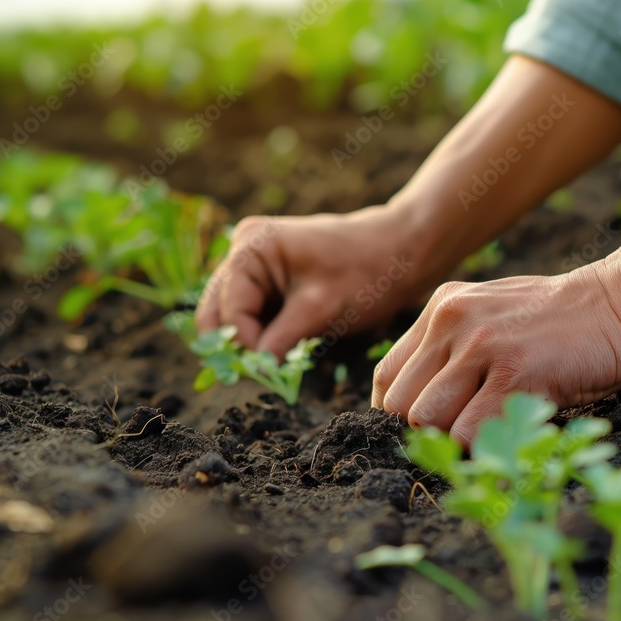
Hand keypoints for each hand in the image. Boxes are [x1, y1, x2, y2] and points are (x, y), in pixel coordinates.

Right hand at [195, 206, 425, 354]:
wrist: (400, 253)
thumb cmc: (365, 272)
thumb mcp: (320, 308)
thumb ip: (281, 339)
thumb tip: (254, 371)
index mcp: (251, 247)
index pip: (230, 310)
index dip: (246, 345)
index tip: (271, 371)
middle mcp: (244, 251)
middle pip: (219, 312)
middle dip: (240, 344)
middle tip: (266, 373)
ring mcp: (255, 265)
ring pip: (234, 317)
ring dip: (253, 342)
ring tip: (280, 361)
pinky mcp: (270, 281)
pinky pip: (255, 315)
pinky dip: (266, 335)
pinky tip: (288, 347)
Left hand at [371, 266, 620, 444]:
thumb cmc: (561, 322)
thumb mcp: (492, 314)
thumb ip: (454, 345)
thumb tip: (418, 407)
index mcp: (442, 307)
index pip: (386, 376)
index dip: (399, 412)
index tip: (429, 428)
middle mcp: (453, 321)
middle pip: (401, 405)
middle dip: (428, 431)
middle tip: (467, 435)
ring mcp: (482, 345)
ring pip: (427, 420)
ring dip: (455, 440)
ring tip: (492, 433)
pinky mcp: (516, 372)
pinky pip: (470, 432)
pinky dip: (485, 448)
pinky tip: (513, 436)